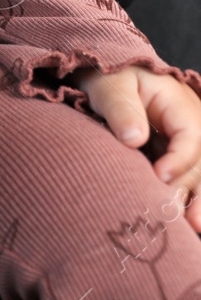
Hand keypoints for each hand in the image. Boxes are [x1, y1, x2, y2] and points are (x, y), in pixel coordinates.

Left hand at [70, 66, 200, 229]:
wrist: (108, 74)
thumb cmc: (109, 76)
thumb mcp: (110, 85)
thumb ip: (121, 109)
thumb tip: (133, 139)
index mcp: (179, 104)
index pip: (190, 135)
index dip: (179, 158)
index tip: (160, 176)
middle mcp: (192, 125)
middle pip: (198, 161)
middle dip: (187, 187)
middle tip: (171, 212)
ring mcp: (187, 142)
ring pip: (198, 173)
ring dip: (197, 199)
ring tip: (192, 225)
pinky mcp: (176, 155)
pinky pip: (188, 176)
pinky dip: (189, 196)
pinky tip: (190, 222)